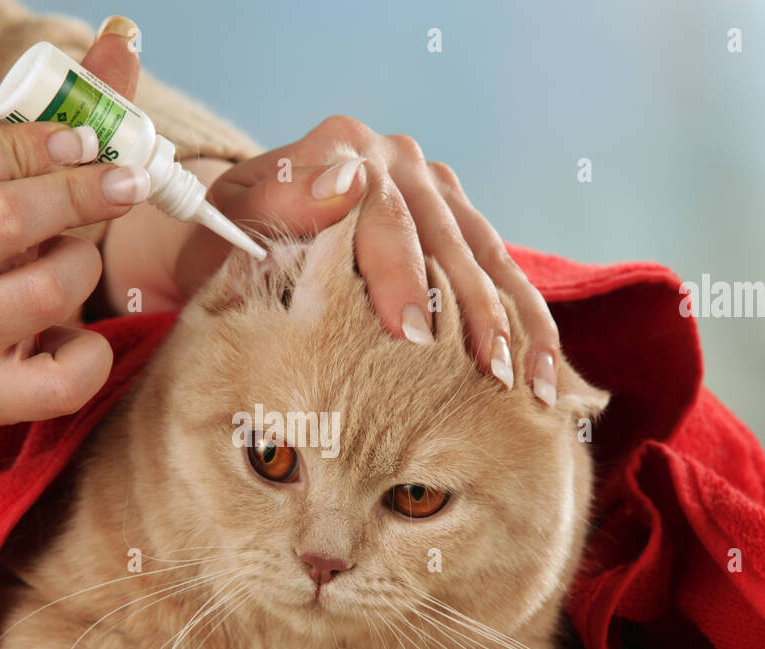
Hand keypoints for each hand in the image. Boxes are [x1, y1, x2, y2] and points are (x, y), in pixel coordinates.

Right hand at [0, 119, 160, 430]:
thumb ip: (39, 129)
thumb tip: (120, 48)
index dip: (31, 144)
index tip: (83, 139)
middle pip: (9, 219)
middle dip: (81, 193)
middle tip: (129, 183)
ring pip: (47, 291)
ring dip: (82, 268)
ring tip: (69, 266)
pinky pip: (63, 378)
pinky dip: (89, 354)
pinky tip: (74, 339)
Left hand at [172, 116, 562, 404]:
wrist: (234, 226)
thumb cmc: (224, 236)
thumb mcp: (232, 219)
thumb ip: (283, 201)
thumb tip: (346, 184)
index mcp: (345, 148)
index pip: (383, 216)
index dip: (400, 276)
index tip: (411, 335)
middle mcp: (399, 160)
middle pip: (443, 239)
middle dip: (469, 312)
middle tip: (487, 374)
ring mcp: (434, 185)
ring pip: (485, 256)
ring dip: (513, 322)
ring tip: (532, 384)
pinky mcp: (455, 215)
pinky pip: (500, 269)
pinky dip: (524, 319)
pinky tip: (540, 371)